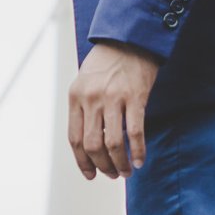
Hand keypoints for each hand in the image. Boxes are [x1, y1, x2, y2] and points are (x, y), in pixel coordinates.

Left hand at [67, 41, 160, 179]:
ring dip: (120, 163)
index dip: (82, 161)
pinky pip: (135, 132)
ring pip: (113, 143)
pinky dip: (138, 151)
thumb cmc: (106, 64)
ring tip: (126, 172)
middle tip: (112, 174)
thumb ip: (85, 109)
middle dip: (102, 166)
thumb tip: (91, 144)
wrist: (127, 40)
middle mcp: (91, 99)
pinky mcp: (134, 97)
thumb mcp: (85, 83)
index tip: (91, 174)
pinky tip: (140, 161)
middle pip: (92, 145)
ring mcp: (112, 98)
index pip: (74, 138)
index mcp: (75, 97)